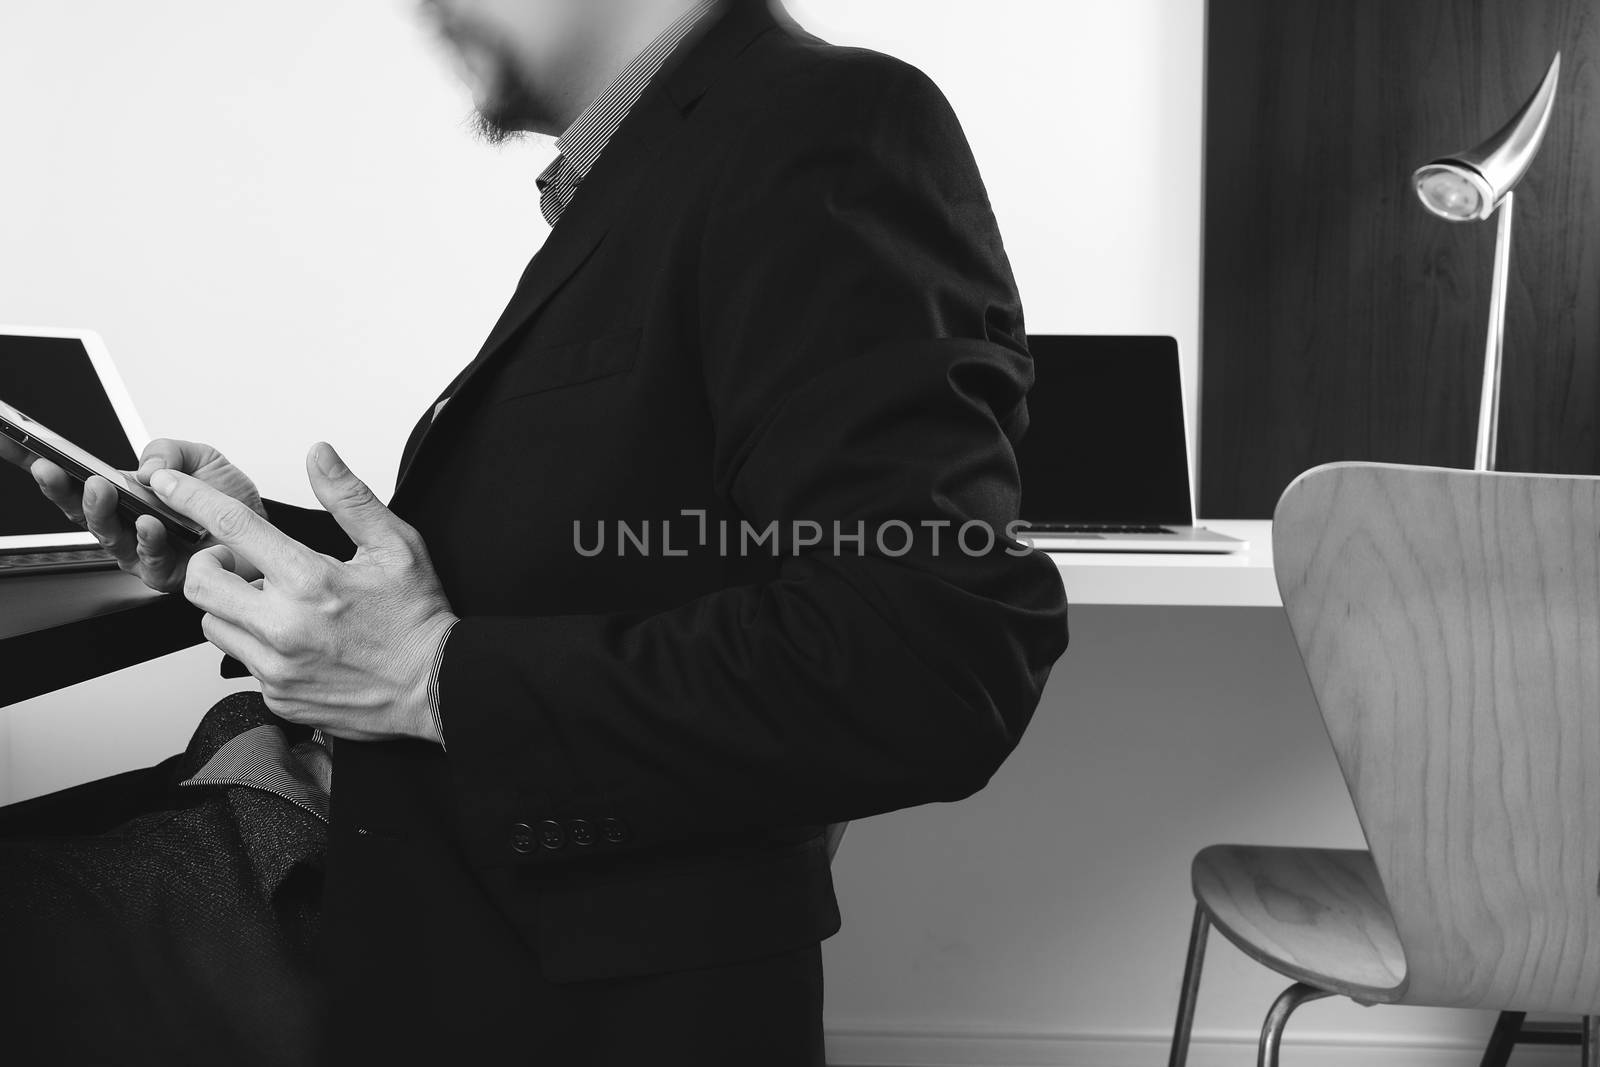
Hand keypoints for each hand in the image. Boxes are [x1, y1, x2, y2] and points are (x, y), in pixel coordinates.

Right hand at [0, 435, 263, 594]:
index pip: (75, 480)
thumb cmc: (231, 502)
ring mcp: (142, 552)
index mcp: (127, 495)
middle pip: (78, 511)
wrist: (267, 535)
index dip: (44, 466)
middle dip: (61, 489)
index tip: (14, 443)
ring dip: (100, 511)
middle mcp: (127, 525)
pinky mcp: (166, 576)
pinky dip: (148, 540)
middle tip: (55, 469)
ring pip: (108, 536)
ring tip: (101, 490)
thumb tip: (148, 466)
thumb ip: (171, 452)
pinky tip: (149, 523)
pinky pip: (150, 561)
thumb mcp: (203, 459)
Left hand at [150, 442, 457, 743]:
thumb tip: (319, 457)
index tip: (169, 485)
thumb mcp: (396, 546)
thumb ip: (350, 498)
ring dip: (231, 607)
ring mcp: (276, 666)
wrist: (434, 687)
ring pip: (213, 625)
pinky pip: (242, 661)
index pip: (233, 526)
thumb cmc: (417, 618)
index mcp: (310, 581)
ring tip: (274, 604)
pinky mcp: (277, 695)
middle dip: (210, 563)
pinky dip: (257, 645)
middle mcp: (284, 626)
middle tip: (242, 563)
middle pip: (200, 583)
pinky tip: (296, 641)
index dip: (193, 498)